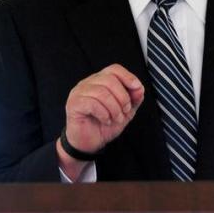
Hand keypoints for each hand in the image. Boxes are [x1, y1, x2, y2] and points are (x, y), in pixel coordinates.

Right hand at [57, 64, 143, 179]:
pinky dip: (104, 114)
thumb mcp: (125, 112)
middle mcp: (88, 83)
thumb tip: (139, 88)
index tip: (137, 88)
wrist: (89, 143)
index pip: (114, 69)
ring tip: (115, 118)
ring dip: (114, 108)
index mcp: (100, 81)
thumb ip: (133, 99)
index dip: (127, 76)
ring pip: (102, 92)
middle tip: (124, 111)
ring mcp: (79, 92)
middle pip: (109, 80)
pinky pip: (92, 103)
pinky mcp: (74, 104)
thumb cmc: (103, 125)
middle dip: (122, 97)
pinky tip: (105, 120)